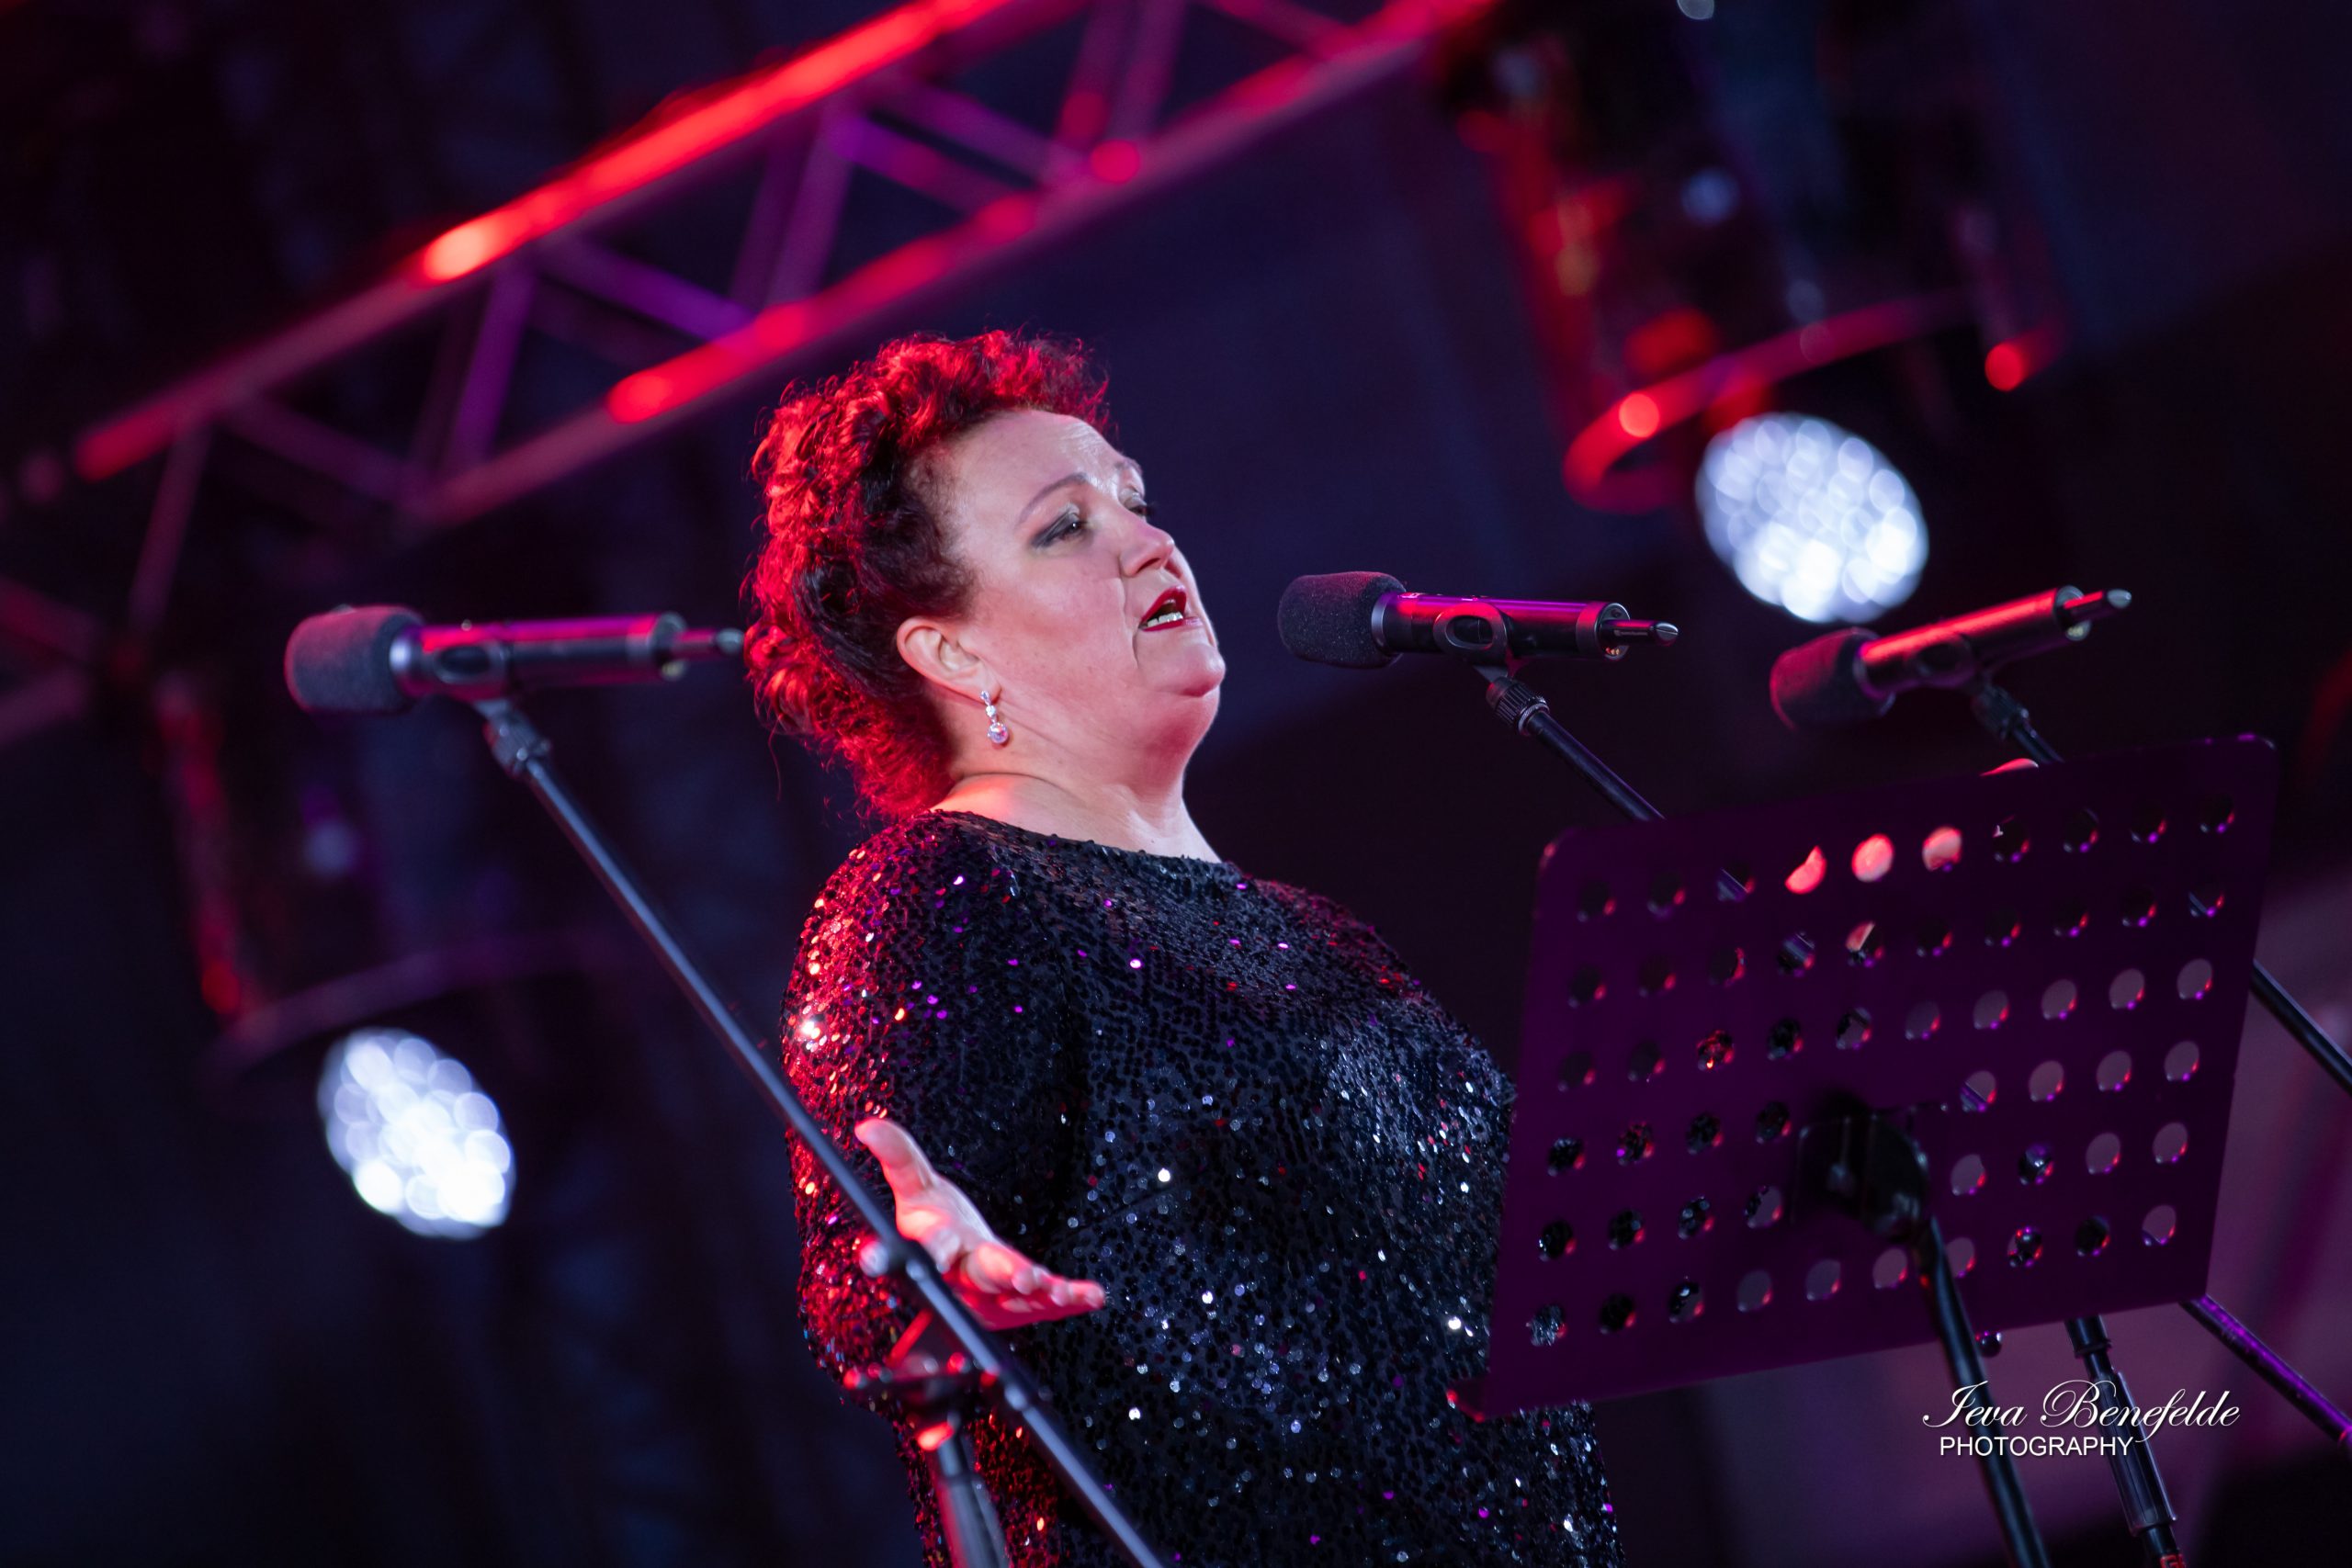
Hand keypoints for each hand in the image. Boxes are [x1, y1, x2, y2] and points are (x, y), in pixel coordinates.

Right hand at [853, 1116, 1106, 1330]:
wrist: (957, 1268)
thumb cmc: (935, 1224)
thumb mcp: (916, 1187)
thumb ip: (898, 1157)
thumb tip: (867, 1126)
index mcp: (935, 1247)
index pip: (927, 1248)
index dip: (922, 1252)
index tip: (903, 1261)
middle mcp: (964, 1276)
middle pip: (982, 1274)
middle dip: (1003, 1274)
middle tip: (1024, 1276)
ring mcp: (996, 1291)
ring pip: (1019, 1293)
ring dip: (1042, 1290)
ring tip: (1061, 1288)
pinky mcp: (1024, 1300)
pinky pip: (1050, 1301)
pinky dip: (1073, 1298)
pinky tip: (1095, 1295)